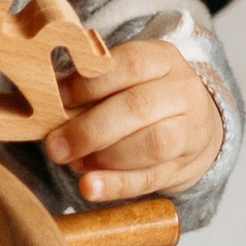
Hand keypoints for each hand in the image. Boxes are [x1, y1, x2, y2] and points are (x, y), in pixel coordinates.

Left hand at [45, 37, 227, 202]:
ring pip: (151, 143)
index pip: (129, 64)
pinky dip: (116, 185)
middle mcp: (183, 91)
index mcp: (163, 59)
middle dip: (90, 128)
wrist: (197, 126)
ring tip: (74, 162)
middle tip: (56, 145)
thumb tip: (48, 95)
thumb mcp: (126, 79)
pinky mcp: (184, 167)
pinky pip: (150, 179)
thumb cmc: (147, 97)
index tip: (57, 99)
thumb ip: (91, 85)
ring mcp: (190, 130)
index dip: (89, 83)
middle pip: (138, 107)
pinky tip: (90, 186)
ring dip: (105, 156)